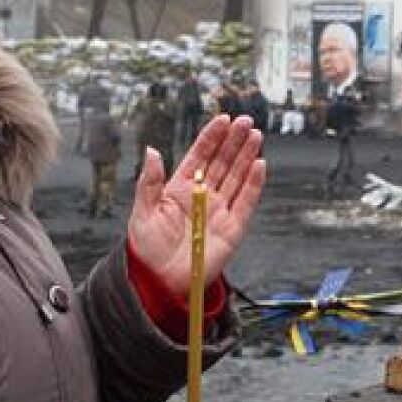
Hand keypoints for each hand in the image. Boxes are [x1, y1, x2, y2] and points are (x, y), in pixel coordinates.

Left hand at [127, 115, 266, 296]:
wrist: (161, 282)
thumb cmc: (147, 249)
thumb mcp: (142, 212)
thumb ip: (149, 182)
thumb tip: (152, 151)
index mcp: (180, 189)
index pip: (200, 157)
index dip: (211, 138)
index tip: (222, 119)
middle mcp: (203, 196)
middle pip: (223, 163)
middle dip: (234, 141)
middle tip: (245, 121)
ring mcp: (220, 211)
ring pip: (238, 177)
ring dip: (247, 156)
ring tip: (255, 136)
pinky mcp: (234, 228)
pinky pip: (247, 202)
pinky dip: (255, 184)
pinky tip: (260, 165)